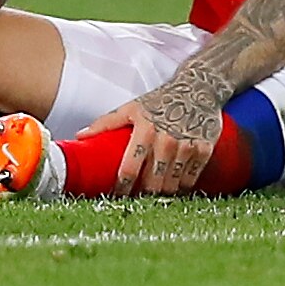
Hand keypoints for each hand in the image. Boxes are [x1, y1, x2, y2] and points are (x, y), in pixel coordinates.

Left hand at [86, 86, 224, 194]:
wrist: (197, 87)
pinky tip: (175, 186)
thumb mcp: (131, 108)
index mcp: (145, 130)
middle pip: (151, 183)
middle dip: (144, 194)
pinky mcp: (203, 150)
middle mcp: (166, 140)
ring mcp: (187, 146)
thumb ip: (106, 123)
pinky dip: (182, 186)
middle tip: (139, 198)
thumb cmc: (160, 100)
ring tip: (156, 194)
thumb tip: (81, 136)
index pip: (129, 169)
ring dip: (163, 193)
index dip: (121, 187)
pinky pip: (190, 180)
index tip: (118, 195)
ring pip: (171, 186)